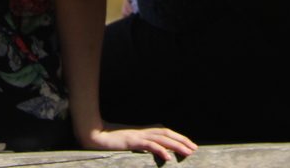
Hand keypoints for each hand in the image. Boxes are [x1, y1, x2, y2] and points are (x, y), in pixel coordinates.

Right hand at [80, 124, 197, 160]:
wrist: (95, 135)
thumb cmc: (110, 140)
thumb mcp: (128, 142)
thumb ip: (141, 143)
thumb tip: (153, 148)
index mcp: (143, 131)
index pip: (164, 131)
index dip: (178, 137)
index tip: (189, 145)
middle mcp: (143, 131)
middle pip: (167, 133)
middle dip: (182, 140)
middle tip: (194, 149)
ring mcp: (138, 136)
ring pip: (162, 138)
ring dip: (176, 145)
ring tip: (187, 152)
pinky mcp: (132, 142)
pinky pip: (149, 146)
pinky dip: (160, 150)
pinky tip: (168, 157)